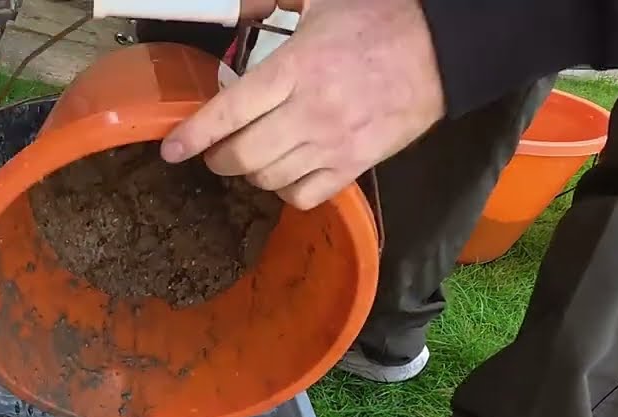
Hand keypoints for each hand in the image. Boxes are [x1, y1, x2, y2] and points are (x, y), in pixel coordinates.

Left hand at [164, 0, 445, 208]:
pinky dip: (286, 190)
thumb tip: (239, 7)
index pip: (229, 112)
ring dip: (250, 174)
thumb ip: (274, 8)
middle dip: (218, 158)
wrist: (445, 46)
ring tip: (251, 158)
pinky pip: (305, 196)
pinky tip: (286, 173)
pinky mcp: (356, 165)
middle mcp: (310, 111)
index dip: (194, 135)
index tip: (172, 149)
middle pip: (241, 156)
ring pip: (268, 180)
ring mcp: (334, 142)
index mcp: (296, 67)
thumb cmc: (380, 18)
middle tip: (216, 150)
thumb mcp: (319, 4)